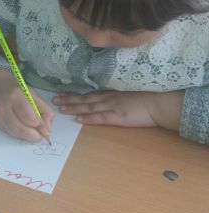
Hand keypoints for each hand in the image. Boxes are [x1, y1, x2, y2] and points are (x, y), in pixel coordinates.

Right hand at [0, 69, 53, 141]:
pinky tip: (23, 127)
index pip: (29, 117)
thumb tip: (47, 129)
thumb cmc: (17, 90)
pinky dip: (20, 134)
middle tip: (42, 134)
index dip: (40, 126)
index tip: (47, 130)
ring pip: (16, 134)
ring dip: (28, 136)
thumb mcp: (34, 95)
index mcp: (15, 95)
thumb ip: (45, 110)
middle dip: (35, 135)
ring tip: (34, 131)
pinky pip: (11, 134)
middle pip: (22, 129)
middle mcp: (4, 106)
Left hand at [53, 90, 182, 130]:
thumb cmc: (145, 101)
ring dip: (73, 108)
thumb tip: (102, 101)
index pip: (88, 94)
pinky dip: (88, 118)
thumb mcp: (126, 96)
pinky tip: (79, 119)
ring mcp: (112, 107)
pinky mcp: (118, 116)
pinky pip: (100, 117)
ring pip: (88, 107)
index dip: (73, 94)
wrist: (158, 104)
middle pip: (84, 99)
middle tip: (54, 99)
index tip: (61, 94)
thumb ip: (114, 98)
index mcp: (110, 94)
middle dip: (68, 99)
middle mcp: (108, 98)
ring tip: (60, 108)